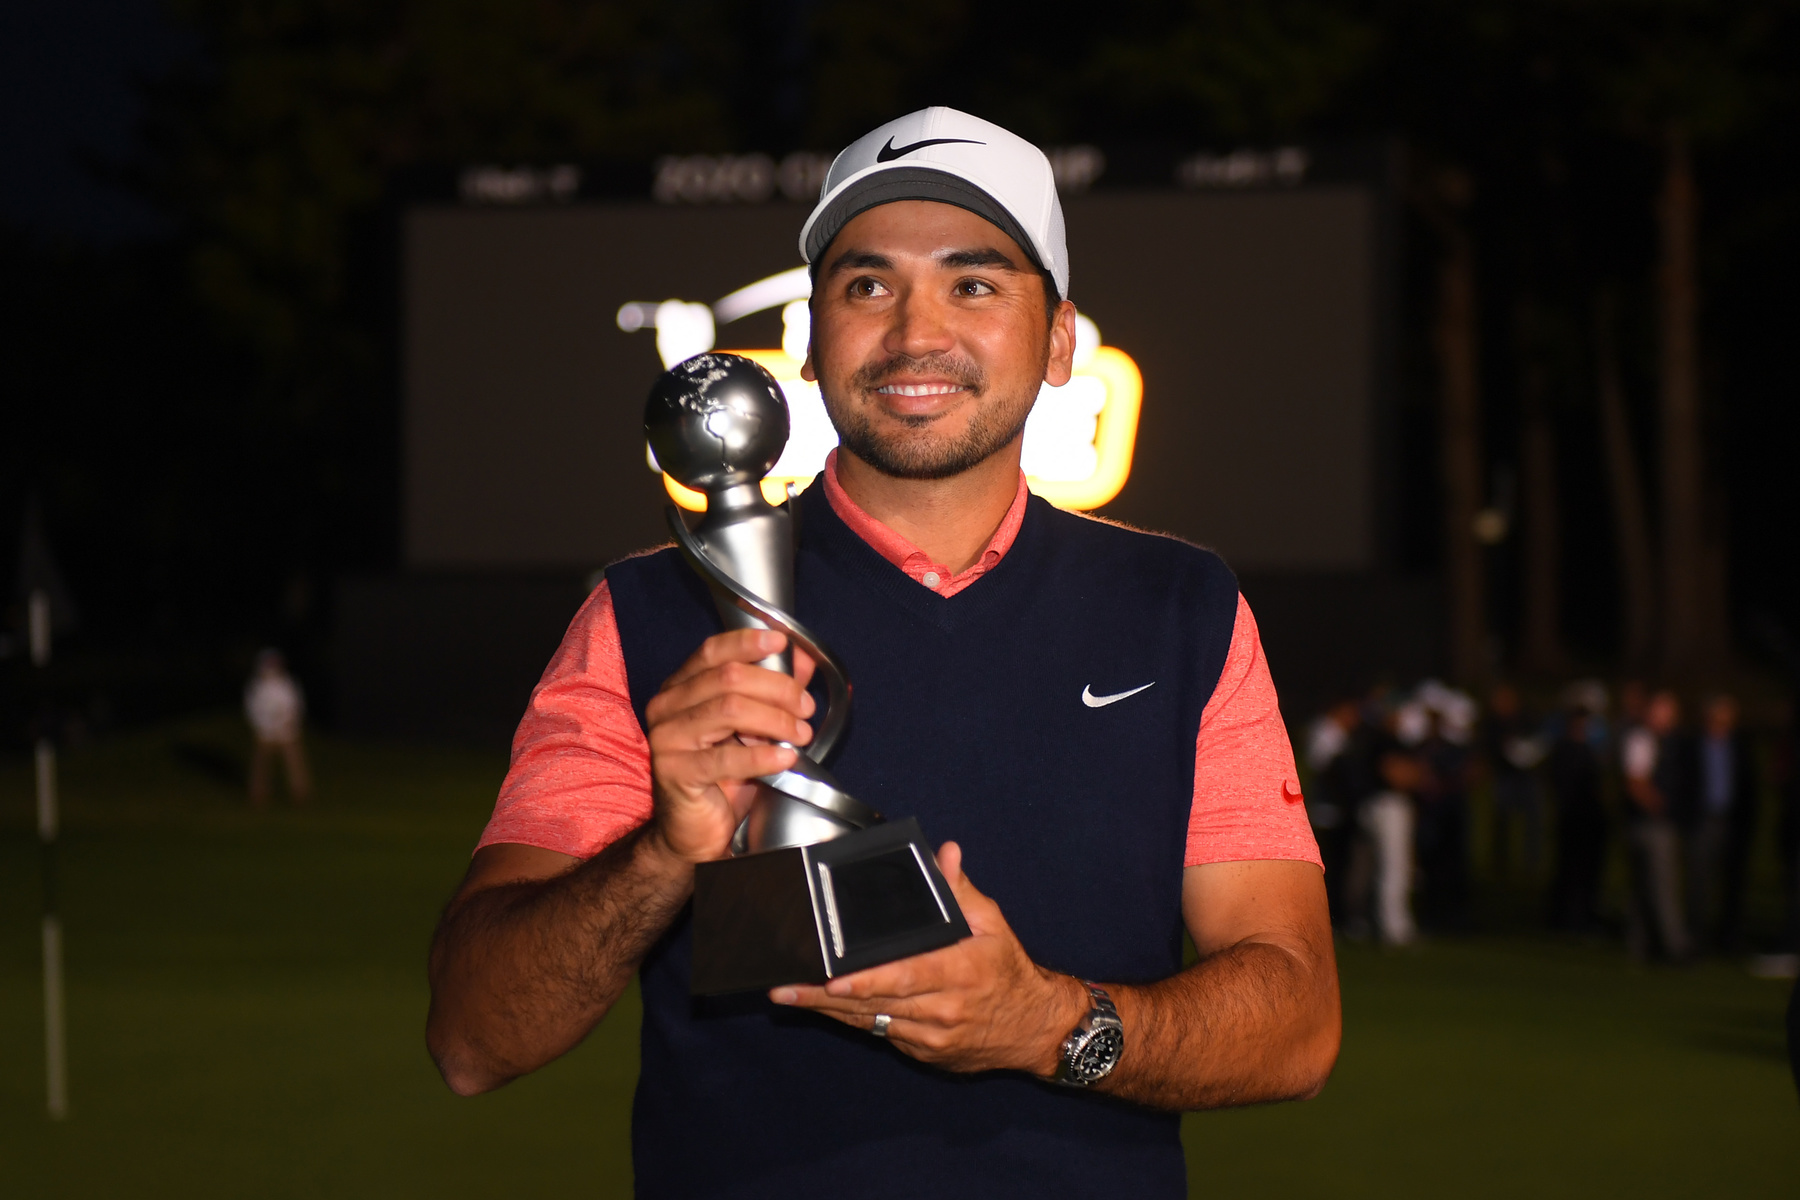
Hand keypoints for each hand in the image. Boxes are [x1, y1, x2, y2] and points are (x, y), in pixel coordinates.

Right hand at [644, 629, 815, 864]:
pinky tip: (785, 759)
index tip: (781, 643)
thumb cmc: (720, 779)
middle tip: (805, 707)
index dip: (748, 643)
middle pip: (728, 678)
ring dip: (775, 720)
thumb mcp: (751, 729)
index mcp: (681, 689)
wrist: (692, 832)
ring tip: (800, 733)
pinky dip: (762, 756)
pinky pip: (725, 757)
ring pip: (728, 709)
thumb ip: (772, 691)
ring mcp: (667, 738)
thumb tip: (802, 661)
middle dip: (777, 688)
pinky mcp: (675, 771)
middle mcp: (667, 707)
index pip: (713, 652)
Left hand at [771, 842, 1088, 1075]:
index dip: (866, 980)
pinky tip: (823, 1009)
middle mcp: (942, 1008)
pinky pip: (881, 1034)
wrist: (1034, 1028)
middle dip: (824, 996)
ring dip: (827, 1011)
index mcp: (959, 970)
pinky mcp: (923, 1052)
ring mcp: (931, 1036)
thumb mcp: (992, 923)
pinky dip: (853, 1020)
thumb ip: (960, 890)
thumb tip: (944, 852)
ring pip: (870, 1022)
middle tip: (785, 988)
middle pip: (875, 1003)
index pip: (904, 976)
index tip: (832, 979)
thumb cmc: (1008, 970)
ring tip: (789, 996)